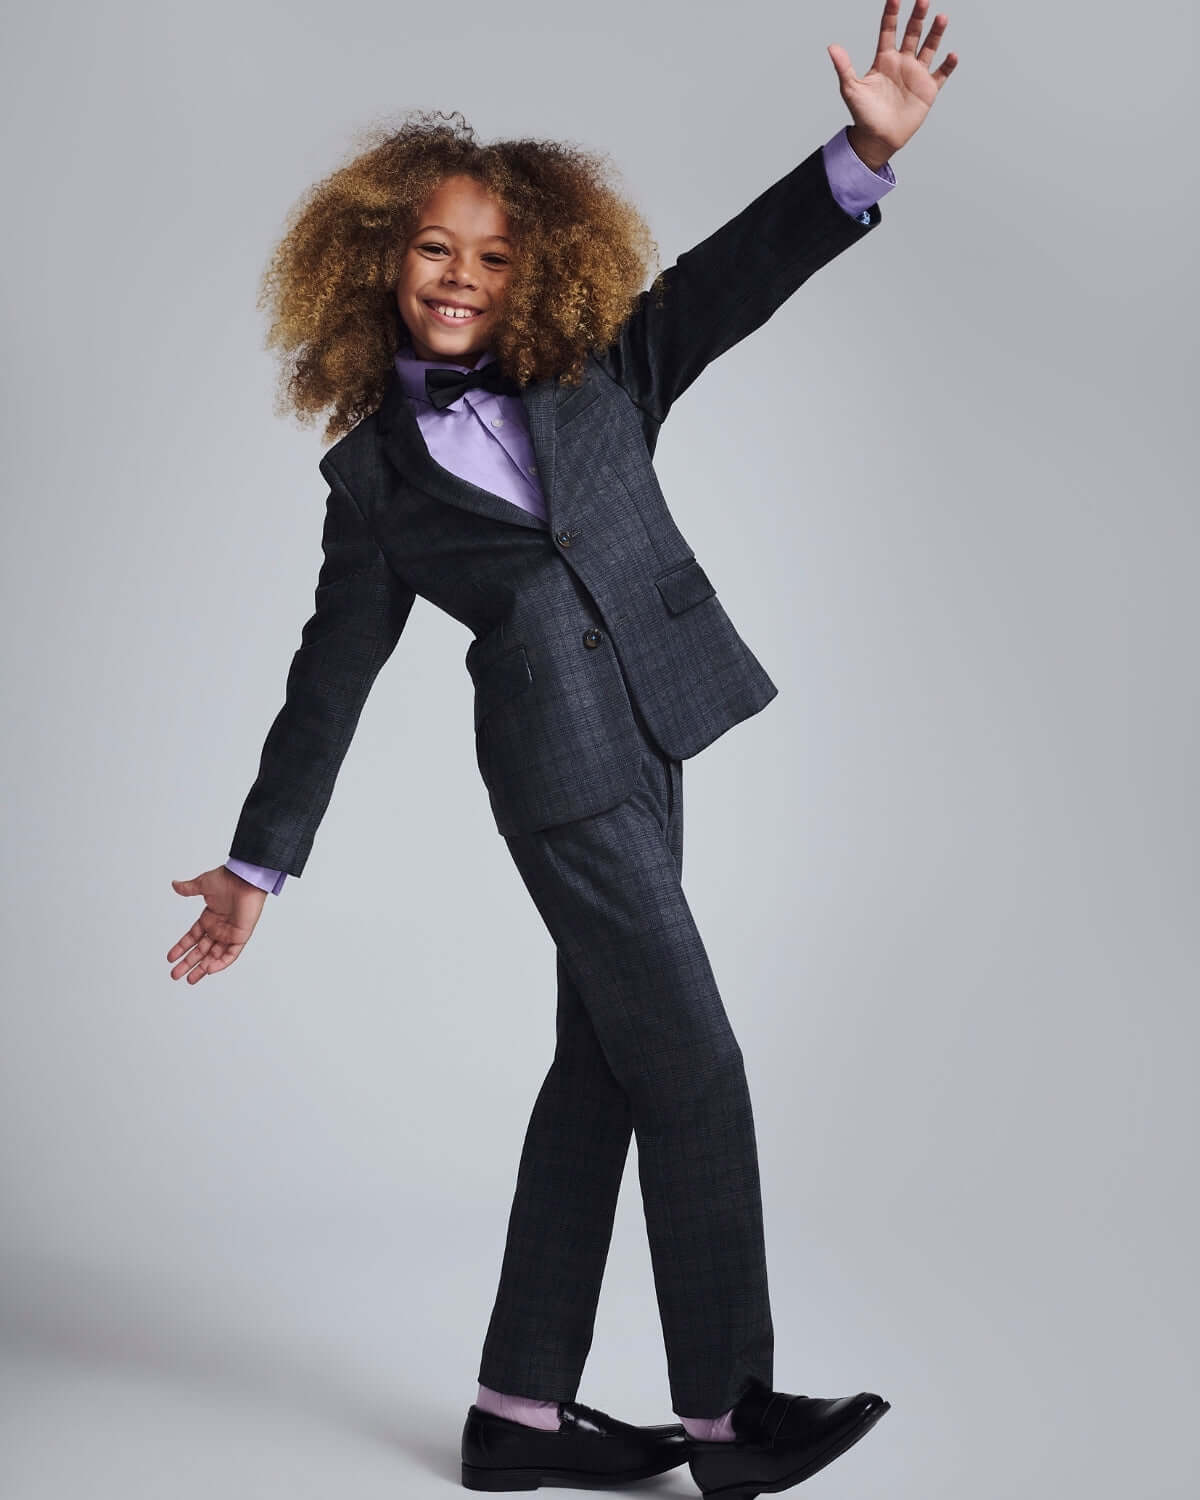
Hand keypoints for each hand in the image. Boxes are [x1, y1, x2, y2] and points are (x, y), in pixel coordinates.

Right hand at [167, 865, 268, 982]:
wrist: (246, 879)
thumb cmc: (228, 879)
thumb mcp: (203, 884)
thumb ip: (189, 888)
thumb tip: (175, 885)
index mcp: (209, 918)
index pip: (192, 937)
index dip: (181, 948)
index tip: (170, 957)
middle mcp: (218, 928)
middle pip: (201, 950)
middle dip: (188, 963)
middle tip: (175, 975)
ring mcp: (229, 933)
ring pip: (214, 956)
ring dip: (202, 968)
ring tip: (190, 979)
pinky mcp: (240, 936)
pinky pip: (231, 954)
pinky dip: (221, 963)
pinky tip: (209, 970)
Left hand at [828, 0, 958, 167]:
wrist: (877, 139)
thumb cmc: (863, 115)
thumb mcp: (851, 89)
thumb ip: (844, 67)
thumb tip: (832, 47)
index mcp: (884, 60)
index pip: (888, 30)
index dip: (891, 14)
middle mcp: (902, 63)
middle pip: (912, 33)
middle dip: (917, 17)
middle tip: (923, 0)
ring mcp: (916, 74)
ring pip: (929, 48)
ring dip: (935, 33)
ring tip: (941, 17)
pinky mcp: (927, 89)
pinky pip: (941, 74)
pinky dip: (948, 65)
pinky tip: (952, 54)